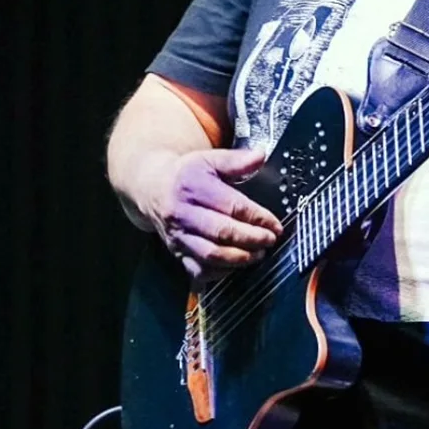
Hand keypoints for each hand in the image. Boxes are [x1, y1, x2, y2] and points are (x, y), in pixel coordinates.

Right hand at [147, 147, 283, 281]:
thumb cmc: (186, 175)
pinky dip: (220, 272)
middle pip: (221, 232)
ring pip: (210, 254)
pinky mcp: (176, 252)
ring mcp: (178, 236)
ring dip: (239, 258)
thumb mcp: (209, 159)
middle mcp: (182, 213)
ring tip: (259, 254)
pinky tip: (237, 265)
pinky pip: (198, 270)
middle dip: (251, 239)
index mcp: (193, 187)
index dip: (257, 217)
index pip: (230, 205)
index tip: (274, 224)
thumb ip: (236, 160)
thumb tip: (260, 156)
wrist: (153, 189)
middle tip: (270, 240)